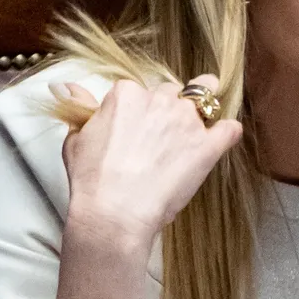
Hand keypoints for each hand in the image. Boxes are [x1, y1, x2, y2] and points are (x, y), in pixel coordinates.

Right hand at [53, 75, 242, 244]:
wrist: (114, 212)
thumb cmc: (92, 180)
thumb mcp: (75, 139)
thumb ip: (80, 107)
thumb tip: (68, 85)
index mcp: (126, 95)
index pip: (141, 90)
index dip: (142, 109)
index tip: (138, 128)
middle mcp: (160, 100)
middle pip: (173, 93)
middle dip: (171, 110)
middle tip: (165, 137)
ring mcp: (187, 121)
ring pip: (206, 100)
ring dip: (203, 114)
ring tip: (196, 135)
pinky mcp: (208, 145)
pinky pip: (230, 129)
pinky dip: (227, 133)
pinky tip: (221, 142)